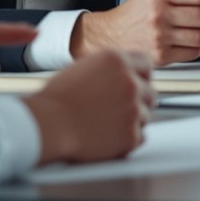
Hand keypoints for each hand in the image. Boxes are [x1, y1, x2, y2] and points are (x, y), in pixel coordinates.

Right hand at [23, 50, 155, 163]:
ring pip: (146, 115)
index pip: (146, 64)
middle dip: (139, 101)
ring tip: (106, 123)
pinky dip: (127, 139)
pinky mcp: (131, 134)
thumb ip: (109, 70)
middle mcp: (129, 82)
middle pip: (151, 92)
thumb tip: (124, 75)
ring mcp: (133, 109)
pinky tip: (108, 136)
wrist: (49, 125)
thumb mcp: (84, 68)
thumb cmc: (57, 100)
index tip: (135, 84)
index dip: (140, 76)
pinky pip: (140, 137)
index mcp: (117, 61)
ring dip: (132, 120)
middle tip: (119, 109)